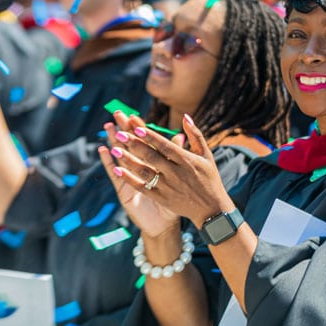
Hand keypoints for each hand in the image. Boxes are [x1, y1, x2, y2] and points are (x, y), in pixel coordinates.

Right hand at [100, 113, 178, 237]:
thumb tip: (181, 136)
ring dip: (114, 141)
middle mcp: (139, 168)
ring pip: (121, 156)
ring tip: (108, 127)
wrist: (165, 224)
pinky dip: (109, 163)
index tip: (134, 114)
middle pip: (130, 145)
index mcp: (152, 163)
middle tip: (117, 113)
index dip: (139, 128)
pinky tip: (104, 150)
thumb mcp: (177, 177)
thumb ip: (178, 156)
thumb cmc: (174, 199)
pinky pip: (116, 175)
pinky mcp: (124, 189)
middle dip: (124, 129)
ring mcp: (130, 178)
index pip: (144, 142)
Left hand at [105, 113, 233, 228]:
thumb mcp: (206, 155)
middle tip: (119, 133)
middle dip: (134, 144)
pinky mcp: (162, 199)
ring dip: (128, 160)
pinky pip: (142, 187)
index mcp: (186, 160)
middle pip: (151, 156)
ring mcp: (167, 187)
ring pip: (144, 171)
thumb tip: (185, 116)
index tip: (136, 125)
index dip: (150, 136)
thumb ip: (195, 135)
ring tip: (114, 148)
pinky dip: (129, 179)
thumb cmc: (209, 179)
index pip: (164, 145)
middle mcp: (175, 173)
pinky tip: (117, 170)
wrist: (211, 209)